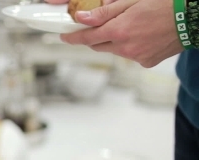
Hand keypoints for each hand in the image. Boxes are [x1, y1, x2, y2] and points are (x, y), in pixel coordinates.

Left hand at [59, 0, 182, 67]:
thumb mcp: (131, 2)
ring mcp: (136, 57)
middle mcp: (125, 48)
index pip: (87, 38)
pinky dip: (131, 47)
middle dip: (95, 37)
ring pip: (115, 51)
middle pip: (99, 46)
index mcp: (119, 31)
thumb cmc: (164, 4)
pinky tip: (143, 36)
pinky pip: (130, 56)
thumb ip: (103, 13)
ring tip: (132, 27)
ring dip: (115, 41)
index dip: (73, 38)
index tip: (64, 37)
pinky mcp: (146, 62)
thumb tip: (82, 19)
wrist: (192, 17)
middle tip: (98, 27)